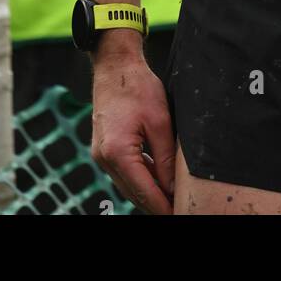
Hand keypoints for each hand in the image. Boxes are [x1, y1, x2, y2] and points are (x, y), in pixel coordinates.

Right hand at [91, 51, 175, 215]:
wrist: (115, 66)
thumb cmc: (137, 87)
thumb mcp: (160, 122)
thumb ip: (165, 159)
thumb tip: (173, 188)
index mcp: (118, 152)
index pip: (144, 191)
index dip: (163, 206)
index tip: (179, 213)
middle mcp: (104, 158)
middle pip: (133, 193)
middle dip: (156, 204)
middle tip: (177, 209)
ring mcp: (101, 155)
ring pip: (127, 185)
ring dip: (148, 193)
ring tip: (171, 200)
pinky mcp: (103, 149)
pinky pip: (123, 172)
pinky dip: (139, 179)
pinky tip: (156, 181)